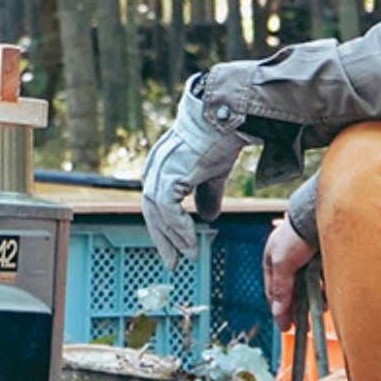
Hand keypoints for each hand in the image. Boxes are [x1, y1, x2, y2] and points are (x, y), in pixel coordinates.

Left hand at [134, 89, 242, 263]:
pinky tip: (189, 242)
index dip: (163, 228)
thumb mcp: (212, 173)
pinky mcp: (170, 173)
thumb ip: (207, 195)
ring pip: (157, 213)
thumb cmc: (220, 140)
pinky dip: (177, 228)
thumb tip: (207, 217)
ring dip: (170, 238)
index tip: (174, 249)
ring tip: (185, 256)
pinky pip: (167, 210)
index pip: (156, 204)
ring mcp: (160, 169)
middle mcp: (155, 167)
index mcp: (161, 167)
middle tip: (173, 263)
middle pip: (151, 211)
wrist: (228, 118)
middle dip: (162, 239)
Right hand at [262, 216, 315, 324]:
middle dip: (297, 307)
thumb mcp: (283, 263)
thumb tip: (278, 311)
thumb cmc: (295, 235)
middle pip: (291, 293)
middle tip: (304, 323)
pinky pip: (321, 281)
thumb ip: (281, 288)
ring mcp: (305, 262)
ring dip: (313, 299)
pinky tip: (328, 294)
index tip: (285, 326)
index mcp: (272, 262)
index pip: (273, 293)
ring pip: (307, 288)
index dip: (279, 310)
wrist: (317, 215)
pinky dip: (324, 289)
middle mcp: (288, 263)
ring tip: (322, 306)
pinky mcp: (320, 261)